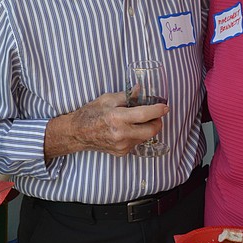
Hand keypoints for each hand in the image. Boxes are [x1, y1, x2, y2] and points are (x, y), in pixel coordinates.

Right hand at [45, 91, 168, 157]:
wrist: (77, 133)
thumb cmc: (91, 113)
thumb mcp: (107, 99)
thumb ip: (127, 96)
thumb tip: (141, 89)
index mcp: (117, 118)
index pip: (144, 115)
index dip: (157, 111)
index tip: (165, 107)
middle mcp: (121, 134)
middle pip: (151, 130)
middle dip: (157, 122)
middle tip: (156, 114)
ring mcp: (122, 146)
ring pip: (145, 137)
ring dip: (147, 128)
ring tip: (140, 120)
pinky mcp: (121, 152)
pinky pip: (137, 142)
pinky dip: (138, 135)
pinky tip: (129, 128)